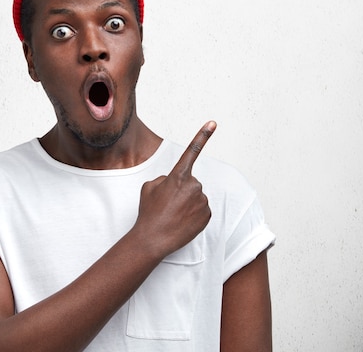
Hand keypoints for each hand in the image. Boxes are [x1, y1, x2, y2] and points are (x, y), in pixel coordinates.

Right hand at [134, 121, 215, 259]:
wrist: (153, 239)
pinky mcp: (207, 215)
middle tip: (168, 204)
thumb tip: (175, 182)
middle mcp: (194, 186)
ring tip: (174, 214)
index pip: (192, 151)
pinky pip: (202, 210)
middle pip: (191, 182)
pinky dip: (194, 215)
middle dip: (182, 191)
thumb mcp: (150, 187)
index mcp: (178, 176)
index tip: (213, 123)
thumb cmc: (149, 212)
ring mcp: (202, 201)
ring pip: (196, 197)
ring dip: (188, 203)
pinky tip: (182, 221)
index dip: (203, 135)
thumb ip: (165, 178)